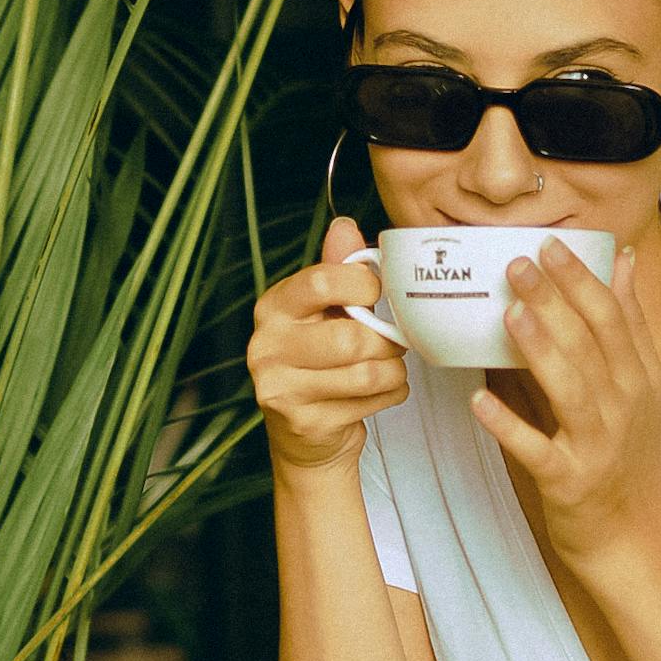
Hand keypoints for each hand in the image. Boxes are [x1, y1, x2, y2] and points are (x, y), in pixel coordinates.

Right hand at [248, 216, 409, 475]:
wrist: (306, 434)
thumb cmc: (320, 362)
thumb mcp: (325, 311)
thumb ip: (337, 269)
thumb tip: (345, 226)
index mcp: (273, 307)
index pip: (322, 280)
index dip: (364, 285)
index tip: (376, 295)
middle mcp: (266, 346)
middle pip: (351, 337)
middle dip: (386, 343)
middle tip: (392, 344)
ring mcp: (280, 388)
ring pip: (366, 372)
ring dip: (393, 371)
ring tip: (390, 369)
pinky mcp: (304, 423)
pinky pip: (369, 402)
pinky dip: (390, 395)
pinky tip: (380, 393)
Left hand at [472, 239, 660, 568]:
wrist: (632, 534)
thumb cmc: (625, 455)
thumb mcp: (638, 386)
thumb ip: (627, 323)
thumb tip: (622, 260)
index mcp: (637, 378)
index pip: (613, 318)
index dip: (582, 279)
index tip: (551, 244)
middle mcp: (622, 406)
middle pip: (590, 344)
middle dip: (555, 300)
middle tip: (518, 262)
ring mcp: (596, 445)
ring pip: (570, 389)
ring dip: (541, 349)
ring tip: (511, 312)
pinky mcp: (568, 481)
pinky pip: (535, 449)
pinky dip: (508, 425)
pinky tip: (479, 401)